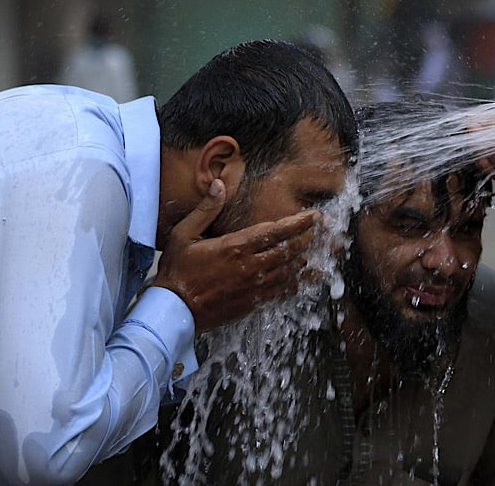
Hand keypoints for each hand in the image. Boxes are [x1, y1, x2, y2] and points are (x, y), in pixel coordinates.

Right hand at [151, 179, 321, 331]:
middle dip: (309, 238)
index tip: (314, 215)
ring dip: (308, 259)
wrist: (173, 309)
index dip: (299, 222)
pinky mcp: (253, 303)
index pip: (275, 231)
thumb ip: (205, 209)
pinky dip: (299, 283)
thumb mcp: (183, 234)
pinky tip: (307, 277)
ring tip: (320, 250)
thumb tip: (219, 184)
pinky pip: (283, 292)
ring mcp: (253, 287)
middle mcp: (249, 267)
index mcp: (235, 247)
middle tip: (321, 230)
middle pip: (290, 250)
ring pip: (291, 271)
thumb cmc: (176, 271)